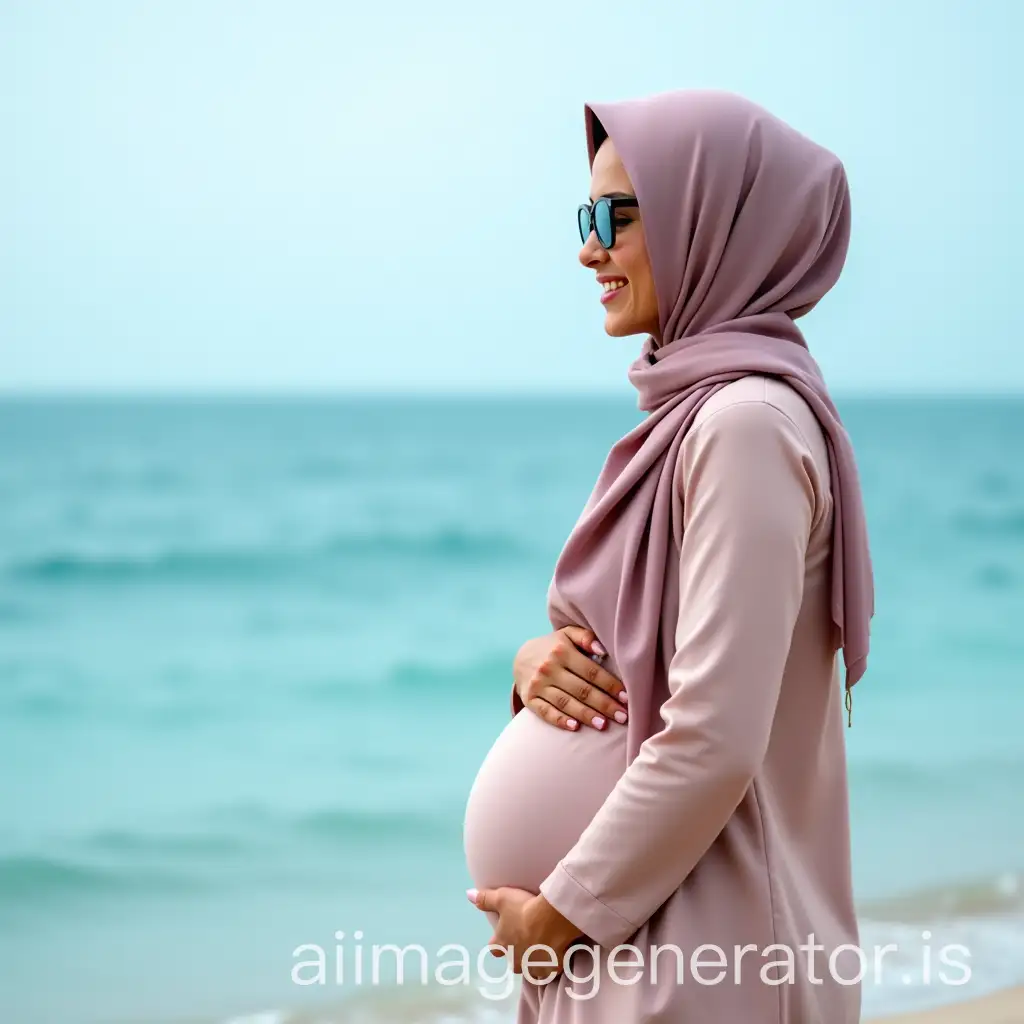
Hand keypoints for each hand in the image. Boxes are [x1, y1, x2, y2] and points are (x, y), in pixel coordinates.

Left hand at [467, 886, 582, 978]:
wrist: (551, 920)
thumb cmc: (523, 909)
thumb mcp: (502, 898)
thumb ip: (485, 899)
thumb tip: (468, 895)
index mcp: (503, 943)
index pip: (495, 950)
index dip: (498, 943)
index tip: (504, 936)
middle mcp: (516, 959)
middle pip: (513, 963)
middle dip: (517, 955)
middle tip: (526, 942)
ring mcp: (534, 966)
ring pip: (531, 971)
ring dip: (534, 963)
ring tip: (542, 950)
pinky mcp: (551, 969)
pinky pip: (550, 972)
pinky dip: (552, 966)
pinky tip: (556, 956)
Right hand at [513, 626, 627, 730]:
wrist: (520, 657)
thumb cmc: (554, 647)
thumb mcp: (568, 635)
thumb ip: (586, 637)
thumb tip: (603, 650)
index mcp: (562, 651)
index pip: (591, 671)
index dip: (610, 685)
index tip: (626, 698)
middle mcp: (549, 668)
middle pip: (582, 690)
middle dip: (604, 704)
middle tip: (622, 717)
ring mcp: (538, 685)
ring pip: (566, 703)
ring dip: (586, 715)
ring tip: (604, 725)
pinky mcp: (529, 699)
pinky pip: (545, 712)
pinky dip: (559, 720)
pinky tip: (575, 728)